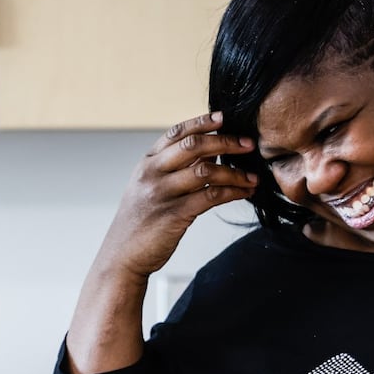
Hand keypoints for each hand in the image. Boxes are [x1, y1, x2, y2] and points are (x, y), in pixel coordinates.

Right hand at [94, 111, 257, 281]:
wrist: (121, 256)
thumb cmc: (139, 223)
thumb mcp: (145, 188)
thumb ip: (170, 169)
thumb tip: (206, 152)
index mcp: (146, 163)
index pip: (177, 132)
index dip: (202, 122)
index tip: (224, 117)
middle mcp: (152, 174)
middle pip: (194, 146)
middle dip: (226, 142)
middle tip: (248, 144)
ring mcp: (162, 194)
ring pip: (206, 171)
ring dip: (235, 172)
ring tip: (252, 176)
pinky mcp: (174, 215)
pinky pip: (210, 197)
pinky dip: (232, 193)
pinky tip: (243, 193)